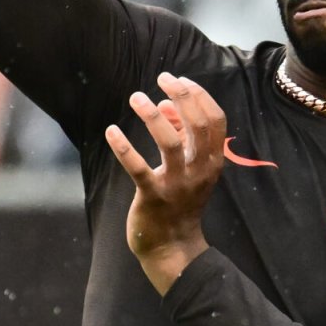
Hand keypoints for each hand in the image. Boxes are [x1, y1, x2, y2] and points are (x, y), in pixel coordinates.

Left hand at [103, 72, 225, 293]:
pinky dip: (123, 147)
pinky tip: (111, 132)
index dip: (199, 95)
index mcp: (213, 162)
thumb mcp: (190, 169)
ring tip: (136, 98)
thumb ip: (181, 135)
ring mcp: (177, 185)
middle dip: (181, 95)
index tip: (180, 79)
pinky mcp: (153, 197)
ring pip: (169, 141)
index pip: (215, 120)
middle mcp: (199, 171)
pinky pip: (137, 168)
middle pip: (197, 124)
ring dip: (152, 115)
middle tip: (162, 78)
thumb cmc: (180, 202)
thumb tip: (167, 104)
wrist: (172, 246)